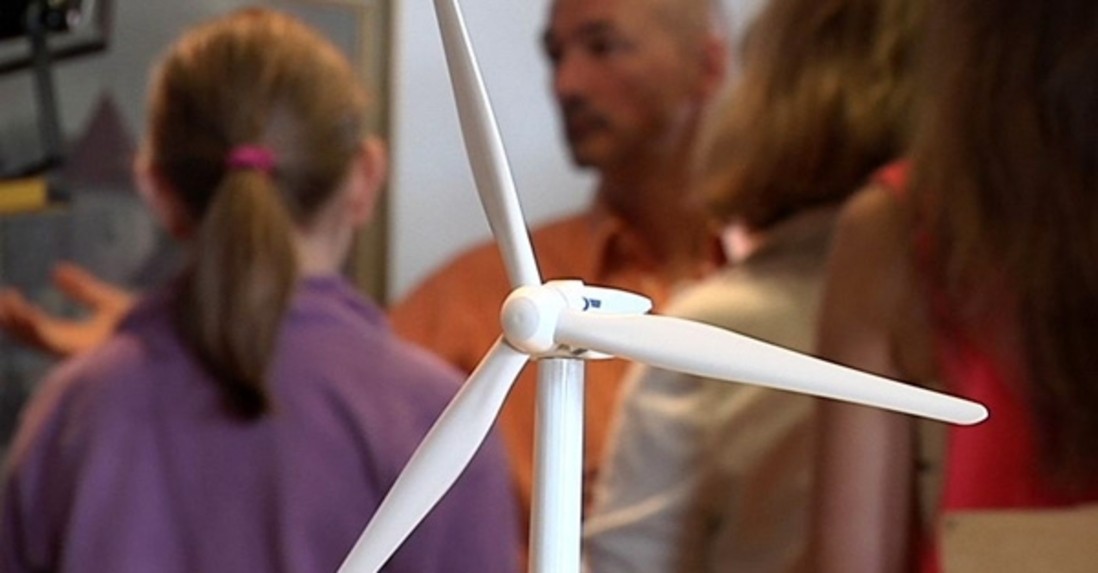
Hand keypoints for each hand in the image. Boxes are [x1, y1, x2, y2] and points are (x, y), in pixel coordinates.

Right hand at [0, 263, 135, 356]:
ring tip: (6, 302)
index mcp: (76, 339)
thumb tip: (55, 269)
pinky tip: (26, 313)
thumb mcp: (108, 301)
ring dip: (19, 323)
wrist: (171, 332)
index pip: (40, 328)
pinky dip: (37, 329)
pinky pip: (55, 343)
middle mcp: (74, 349)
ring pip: (39, 341)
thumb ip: (82, 288)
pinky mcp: (88, 352)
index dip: (20, 313)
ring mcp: (80, 353)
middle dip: (10, 321)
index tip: (6, 294)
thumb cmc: (143, 324)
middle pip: (32, 337)